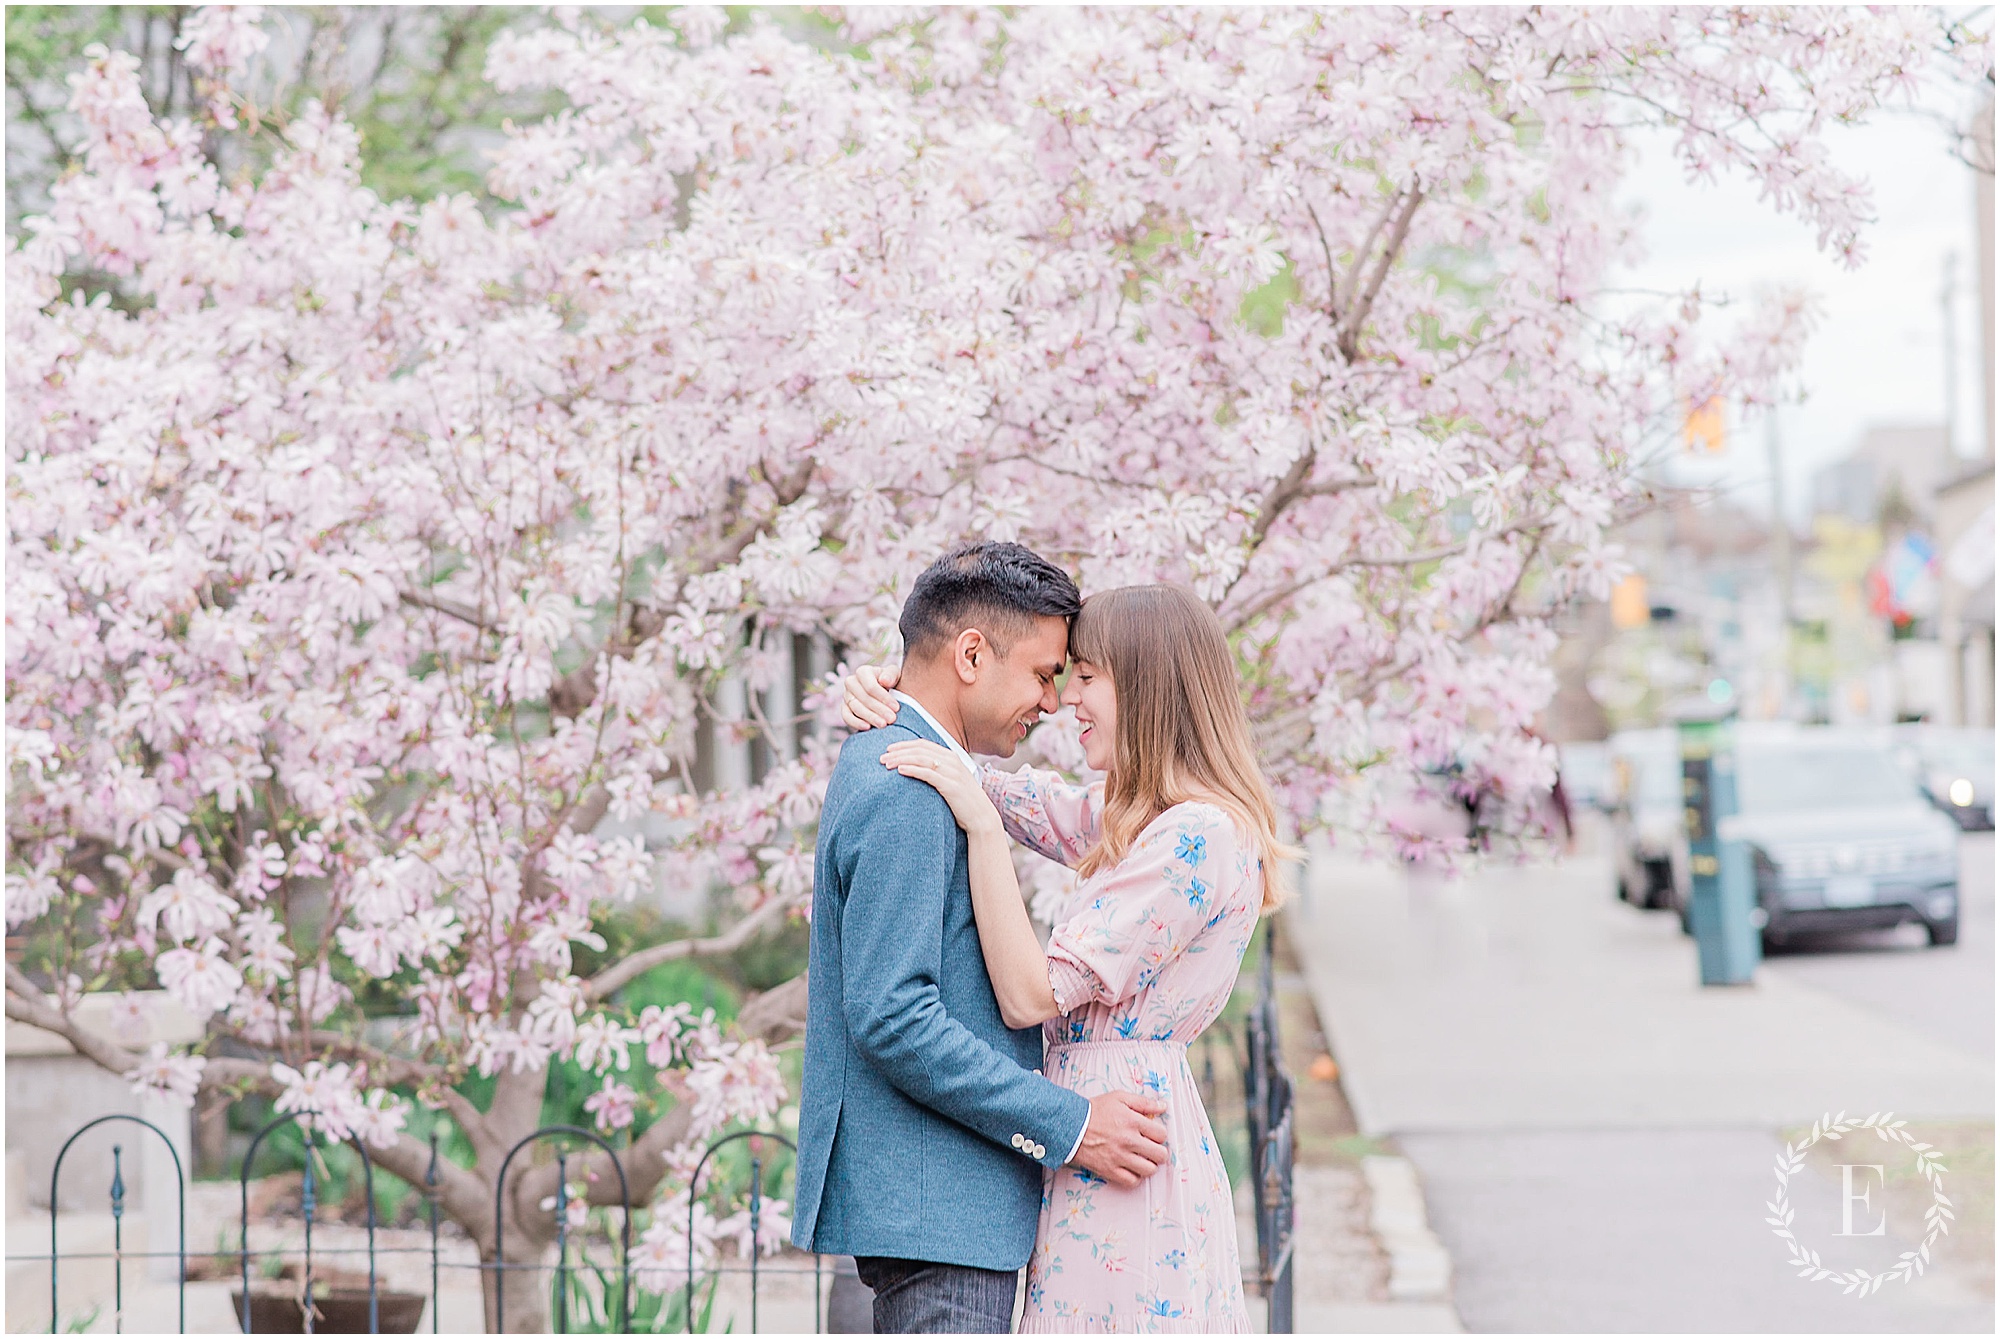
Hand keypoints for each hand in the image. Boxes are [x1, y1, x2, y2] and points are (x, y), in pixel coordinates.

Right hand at [841, 664, 901, 730]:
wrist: (885, 691)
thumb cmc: (890, 681)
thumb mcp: (895, 674)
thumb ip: (892, 674)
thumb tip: (885, 681)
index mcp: (863, 672)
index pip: (871, 686)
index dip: (883, 698)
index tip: (896, 708)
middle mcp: (851, 682)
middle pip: (864, 698)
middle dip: (879, 709)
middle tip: (892, 719)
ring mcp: (846, 696)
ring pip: (856, 708)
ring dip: (870, 717)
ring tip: (883, 725)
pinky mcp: (844, 708)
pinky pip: (846, 717)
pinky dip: (856, 723)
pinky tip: (868, 728)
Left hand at [882, 740, 999, 836]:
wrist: (981, 817)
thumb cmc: (963, 801)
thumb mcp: (951, 780)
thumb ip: (937, 771)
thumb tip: (916, 769)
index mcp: (951, 756)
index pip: (923, 744)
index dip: (904, 744)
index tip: (888, 749)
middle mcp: (952, 761)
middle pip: (919, 749)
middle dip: (899, 751)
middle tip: (881, 757)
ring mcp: (952, 772)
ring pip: (922, 759)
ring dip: (901, 759)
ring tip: (886, 764)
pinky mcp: (951, 785)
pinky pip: (928, 774)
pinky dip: (912, 769)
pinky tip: (900, 770)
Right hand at [1069, 1091, 1169, 1187]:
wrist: (1071, 1126)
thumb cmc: (1095, 1111)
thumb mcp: (1119, 1098)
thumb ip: (1144, 1102)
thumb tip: (1163, 1106)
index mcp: (1133, 1122)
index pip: (1162, 1134)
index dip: (1159, 1134)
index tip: (1153, 1134)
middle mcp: (1128, 1141)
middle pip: (1160, 1155)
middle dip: (1158, 1151)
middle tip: (1151, 1148)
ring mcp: (1120, 1157)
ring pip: (1149, 1170)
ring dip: (1148, 1165)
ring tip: (1142, 1158)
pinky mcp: (1110, 1170)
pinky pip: (1132, 1181)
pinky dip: (1134, 1177)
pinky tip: (1131, 1168)